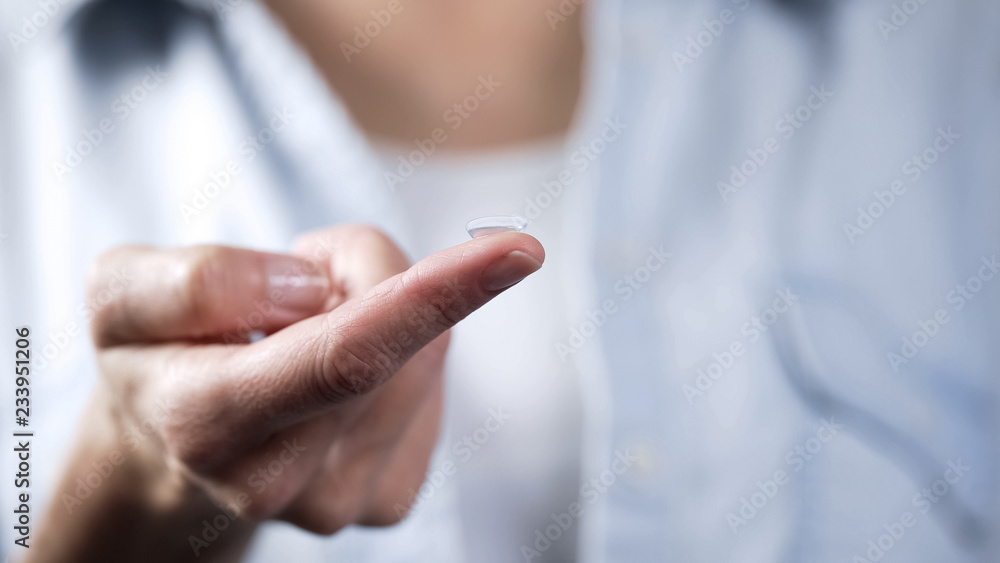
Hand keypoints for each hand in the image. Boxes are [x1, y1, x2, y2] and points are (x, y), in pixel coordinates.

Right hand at [31, 225, 543, 561]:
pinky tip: (340, 372)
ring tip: (305, 329)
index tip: (518, 251)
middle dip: (369, 272)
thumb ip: (200, 281)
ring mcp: (342, 503)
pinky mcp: (385, 500)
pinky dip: (401, 353)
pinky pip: (432, 388)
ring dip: (384, 310)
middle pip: (399, 336)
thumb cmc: (153, 359)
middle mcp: (283, 479)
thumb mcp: (124, 294)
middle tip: (299, 278)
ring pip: (428, 356)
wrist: (169, 450)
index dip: (435, 295)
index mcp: (211, 421)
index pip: (345, 355)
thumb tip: (313, 290)